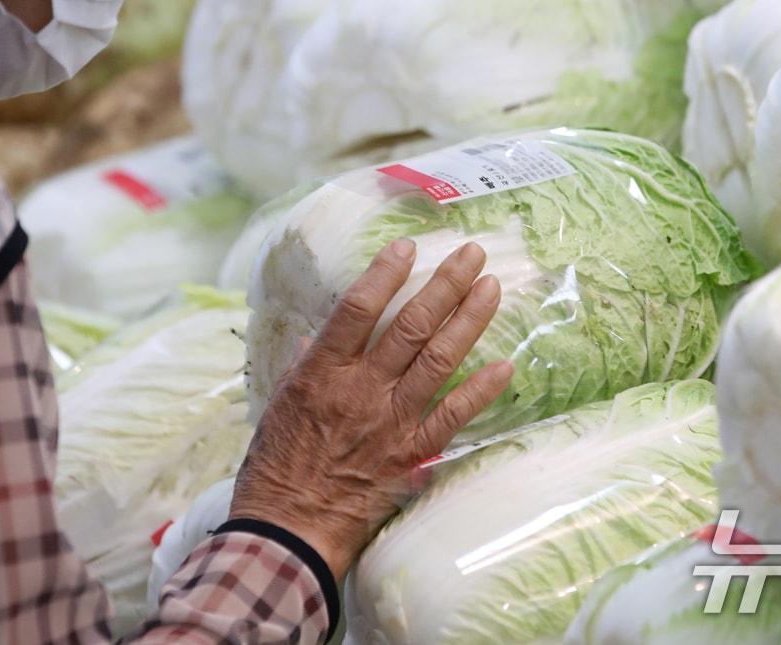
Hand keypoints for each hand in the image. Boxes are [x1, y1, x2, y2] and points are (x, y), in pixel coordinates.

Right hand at [229, 239, 511, 580]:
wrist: (288, 532)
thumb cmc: (275, 470)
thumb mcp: (277, 408)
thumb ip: (304, 369)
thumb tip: (318, 338)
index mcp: (321, 374)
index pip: (356, 310)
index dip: (384, 275)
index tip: (408, 246)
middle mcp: (360, 391)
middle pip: (408, 327)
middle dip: (444, 284)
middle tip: (471, 253)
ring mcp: (389, 423)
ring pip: (436, 361)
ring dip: (468, 321)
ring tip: (492, 287)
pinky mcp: (411, 456)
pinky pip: (452, 417)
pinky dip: (480, 391)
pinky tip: (505, 365)